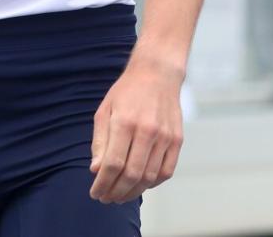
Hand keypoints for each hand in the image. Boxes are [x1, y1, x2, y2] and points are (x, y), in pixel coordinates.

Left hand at [89, 58, 184, 203]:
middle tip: (106, 198)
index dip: (103, 183)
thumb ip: (100, 141)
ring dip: (133, 192)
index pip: (113, 164)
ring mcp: (165, 136)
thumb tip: (96, 170)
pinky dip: (152, 183)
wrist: (157, 73)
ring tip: (120, 196)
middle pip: (131, 174)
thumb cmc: (126, 93)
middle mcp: (147, 130)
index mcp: (125, 122)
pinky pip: (166, 171)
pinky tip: (140, 184)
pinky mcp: (177, 140)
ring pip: (149, 177)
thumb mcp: (105, 111)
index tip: (95, 193)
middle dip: (116, 192)